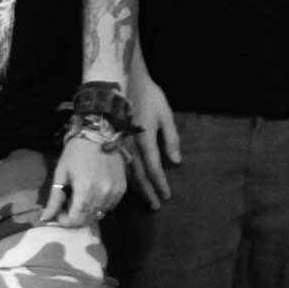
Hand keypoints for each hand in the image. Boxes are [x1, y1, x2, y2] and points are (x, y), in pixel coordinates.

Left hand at [41, 139, 125, 227]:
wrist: (98, 133)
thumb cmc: (76, 152)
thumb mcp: (61, 172)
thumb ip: (54, 198)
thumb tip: (45, 218)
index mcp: (85, 190)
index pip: (76, 219)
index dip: (66, 221)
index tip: (60, 213)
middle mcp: (103, 194)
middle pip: (88, 219)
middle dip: (76, 217)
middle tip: (68, 206)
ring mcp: (115, 192)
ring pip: (100, 214)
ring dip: (88, 212)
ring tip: (81, 197)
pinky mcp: (122, 188)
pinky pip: (110, 206)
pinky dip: (100, 205)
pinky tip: (93, 193)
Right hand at [127, 68, 179, 208]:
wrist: (120, 81)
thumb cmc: (147, 95)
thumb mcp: (165, 114)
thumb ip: (171, 138)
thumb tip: (176, 161)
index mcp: (145, 140)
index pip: (154, 169)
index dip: (160, 184)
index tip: (166, 197)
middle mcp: (130, 147)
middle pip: (139, 176)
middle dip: (148, 192)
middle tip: (155, 207)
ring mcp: (119, 144)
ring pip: (127, 172)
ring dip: (136, 187)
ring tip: (144, 199)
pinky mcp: (111, 140)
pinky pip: (119, 164)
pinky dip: (125, 176)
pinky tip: (127, 183)